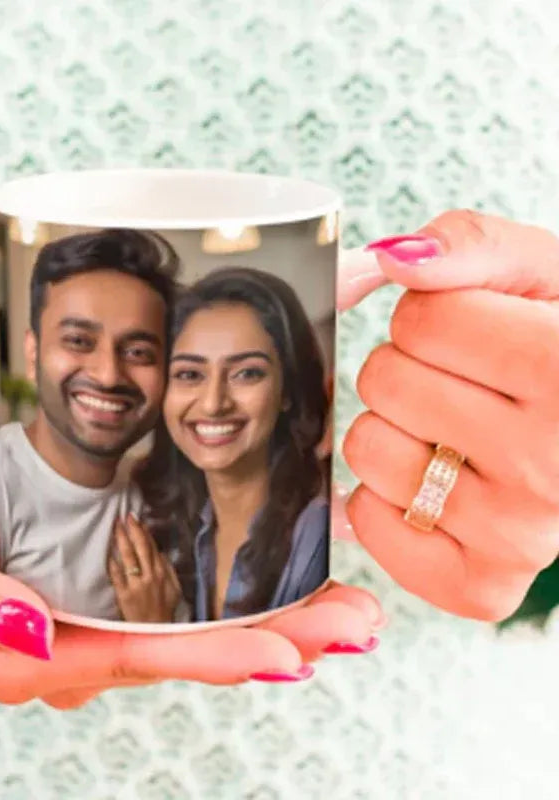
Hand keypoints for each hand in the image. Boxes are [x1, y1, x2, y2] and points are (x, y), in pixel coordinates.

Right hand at [0, 413, 383, 709]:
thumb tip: (31, 632)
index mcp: (32, 652)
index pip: (133, 659)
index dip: (208, 658)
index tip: (284, 652)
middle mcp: (76, 643)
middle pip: (183, 649)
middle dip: (272, 640)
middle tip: (354, 627)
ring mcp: (96, 613)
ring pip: (194, 623)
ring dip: (275, 616)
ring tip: (350, 607)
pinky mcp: (111, 577)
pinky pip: (183, 588)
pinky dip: (241, 582)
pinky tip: (296, 569)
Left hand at [107, 514, 181, 622]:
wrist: (155, 631)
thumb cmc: (164, 610)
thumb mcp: (174, 589)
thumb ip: (169, 569)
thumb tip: (161, 552)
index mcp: (162, 573)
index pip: (152, 547)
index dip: (144, 532)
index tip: (137, 519)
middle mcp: (150, 576)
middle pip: (141, 548)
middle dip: (133, 530)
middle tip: (126, 516)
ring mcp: (136, 585)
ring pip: (128, 557)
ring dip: (121, 540)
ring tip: (116, 527)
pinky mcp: (123, 595)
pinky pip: (117, 575)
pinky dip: (112, 563)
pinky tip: (108, 551)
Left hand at [338, 210, 558, 620]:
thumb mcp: (548, 276)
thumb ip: (474, 247)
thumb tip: (394, 260)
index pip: (421, 320)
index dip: (435, 315)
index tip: (476, 334)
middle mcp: (550, 465)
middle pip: (384, 381)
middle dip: (409, 368)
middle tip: (465, 386)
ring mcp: (517, 535)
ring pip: (366, 447)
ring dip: (394, 429)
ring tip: (454, 434)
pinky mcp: (481, 586)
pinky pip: (369, 522)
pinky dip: (384, 497)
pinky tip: (439, 482)